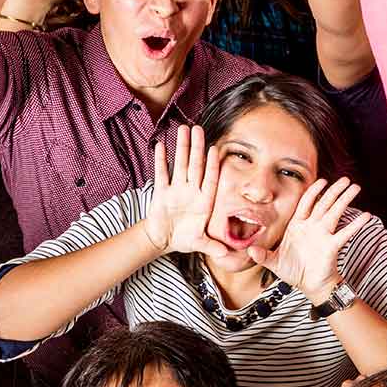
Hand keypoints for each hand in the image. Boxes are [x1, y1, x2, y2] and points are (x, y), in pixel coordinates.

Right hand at [139, 126, 228, 257]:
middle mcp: (191, 191)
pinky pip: (161, 174)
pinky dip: (161, 160)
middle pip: (195, 165)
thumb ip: (212, 247)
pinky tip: (161, 145)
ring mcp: (176, 189)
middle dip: (197, 147)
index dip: (213, 165)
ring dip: (181, 147)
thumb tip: (226, 256)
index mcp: (204, 201)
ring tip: (182, 129)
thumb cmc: (185, 238)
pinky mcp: (162, 192)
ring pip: (180, 164)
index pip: (210, 179)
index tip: (216, 150)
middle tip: (198, 129)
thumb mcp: (200, 243)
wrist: (164, 240)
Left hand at [249, 178, 368, 303]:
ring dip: (344, 200)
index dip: (313, 192)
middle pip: (324, 204)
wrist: (308, 285)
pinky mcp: (332, 246)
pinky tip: (365, 215)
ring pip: (335, 213)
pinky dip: (355, 224)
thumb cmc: (293, 271)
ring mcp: (324, 235)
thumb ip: (262, 255)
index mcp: (298, 226)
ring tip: (355, 188)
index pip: (306, 203)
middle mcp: (312, 227)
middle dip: (334, 191)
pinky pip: (345, 233)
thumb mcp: (273, 262)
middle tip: (346, 179)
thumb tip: (250, 251)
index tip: (321, 180)